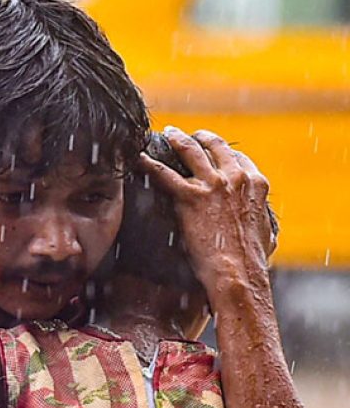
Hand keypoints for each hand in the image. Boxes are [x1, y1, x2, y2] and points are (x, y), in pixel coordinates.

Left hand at [138, 127, 275, 303]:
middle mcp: (236, 177)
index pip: (239, 159)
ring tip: (168, 134)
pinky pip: (165, 174)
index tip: (214, 152)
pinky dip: (150, 164)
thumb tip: (267, 234)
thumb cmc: (252, 263)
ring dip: (178, 139)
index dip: (224, 154)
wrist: (238, 273)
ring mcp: (213, 184)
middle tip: (189, 135)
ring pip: (191, 150)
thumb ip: (264, 226)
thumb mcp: (267, 238)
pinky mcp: (190, 197)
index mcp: (256, 184)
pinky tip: (140, 158)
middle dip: (201, 138)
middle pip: (216, 146)